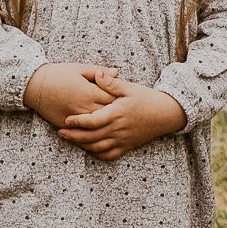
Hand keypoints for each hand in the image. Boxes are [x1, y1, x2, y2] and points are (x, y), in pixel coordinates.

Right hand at [24, 61, 119, 128]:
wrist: (34, 85)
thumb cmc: (58, 74)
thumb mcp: (80, 68)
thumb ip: (99, 72)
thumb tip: (117, 72)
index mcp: (89, 92)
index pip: (113, 99)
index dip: (122, 100)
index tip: (128, 99)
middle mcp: (83, 108)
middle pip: (107, 115)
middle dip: (116, 114)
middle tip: (125, 113)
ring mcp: (74, 118)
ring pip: (96, 127)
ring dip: (105, 126)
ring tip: (114, 124)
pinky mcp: (65, 125)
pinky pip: (82, 133)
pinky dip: (91, 133)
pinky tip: (98, 133)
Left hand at [58, 75, 188, 158]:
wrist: (166, 114)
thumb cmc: (146, 98)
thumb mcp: (129, 87)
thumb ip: (110, 82)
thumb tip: (97, 72)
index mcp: (117, 113)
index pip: (93, 121)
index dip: (78, 121)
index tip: (66, 119)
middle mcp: (118, 129)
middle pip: (91, 137)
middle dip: (74, 135)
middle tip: (60, 132)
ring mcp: (122, 140)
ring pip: (97, 148)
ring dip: (82, 145)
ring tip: (70, 139)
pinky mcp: (127, 146)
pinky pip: (108, 155)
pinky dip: (96, 154)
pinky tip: (88, 148)